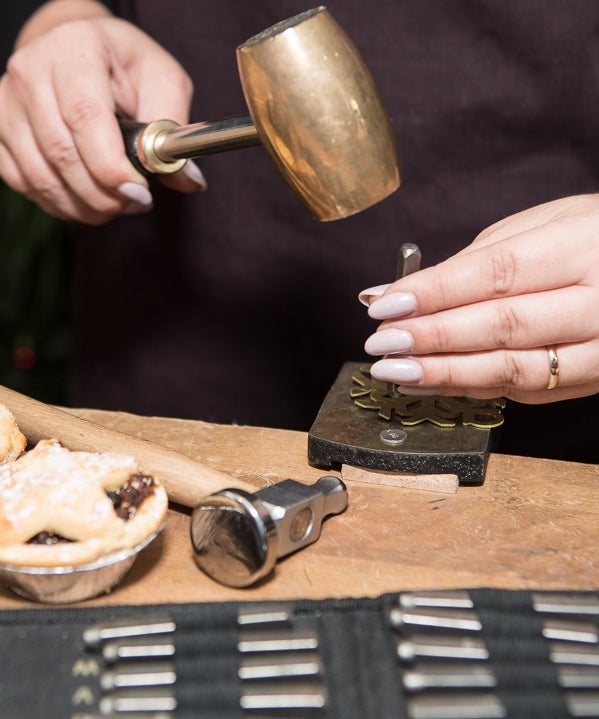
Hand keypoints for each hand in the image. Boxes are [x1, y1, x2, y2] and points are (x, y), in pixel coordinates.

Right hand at [0, 8, 204, 223]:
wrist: (77, 50)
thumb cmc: (124, 66)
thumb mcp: (162, 81)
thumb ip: (175, 130)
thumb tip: (190, 180)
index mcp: (75, 49)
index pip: (85, 117)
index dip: (111, 168)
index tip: (140, 195)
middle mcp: (31, 70)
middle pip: (61, 153)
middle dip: (103, 195)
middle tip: (134, 205)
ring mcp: (7, 101)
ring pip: (40, 176)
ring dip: (83, 205)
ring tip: (115, 206)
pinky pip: (23, 182)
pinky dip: (58, 203)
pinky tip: (86, 201)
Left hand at [359, 194, 598, 403]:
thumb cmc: (587, 240)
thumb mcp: (540, 227)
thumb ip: (472, 262)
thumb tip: (401, 291)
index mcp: (583, 248)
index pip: (498, 273)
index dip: (436, 292)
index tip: (385, 303)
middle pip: (503, 326)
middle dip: (431, 337)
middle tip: (381, 343)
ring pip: (513, 369)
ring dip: (444, 373)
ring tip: (395, 371)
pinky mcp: (590, 380)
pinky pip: (522, 391)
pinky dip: (468, 387)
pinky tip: (429, 380)